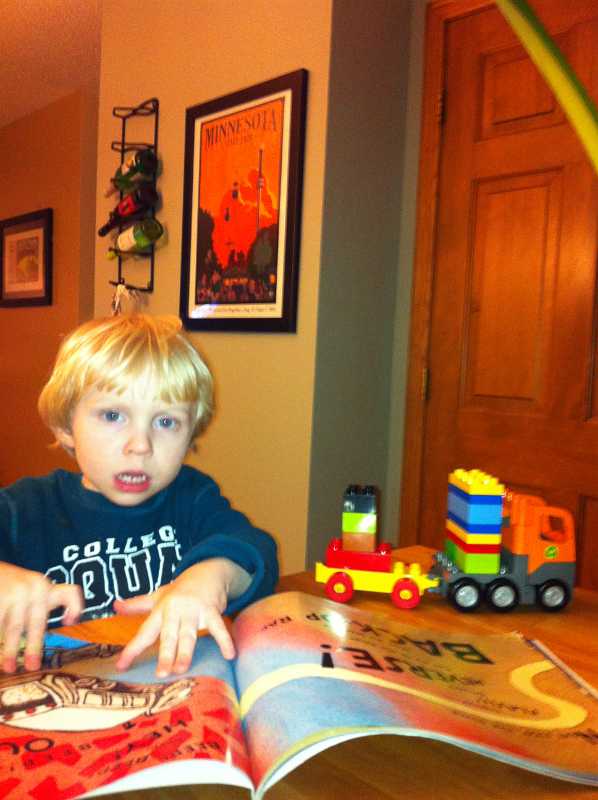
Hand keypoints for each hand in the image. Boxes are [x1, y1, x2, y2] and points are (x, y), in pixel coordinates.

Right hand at [0, 562, 82, 672]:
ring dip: (11, 649)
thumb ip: (49, 602)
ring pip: (15, 627)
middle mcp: (34, 587)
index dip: (75, 607)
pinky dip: (0, 634)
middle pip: (37, 622)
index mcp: (45, 587)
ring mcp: (14, 592)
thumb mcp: (34, 589)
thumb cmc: (16, 585)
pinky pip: (1, 622)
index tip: (69, 622)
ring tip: (9, 667)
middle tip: (33, 667)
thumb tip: (69, 620)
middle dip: (34, 646)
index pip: (70, 594)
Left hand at [113, 559, 248, 676]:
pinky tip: (229, 655)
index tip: (121, 666)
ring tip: (182, 669)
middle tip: (161, 674)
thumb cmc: (180, 589)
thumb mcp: (158, 595)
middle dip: (165, 654)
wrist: (206, 571)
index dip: (132, 649)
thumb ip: (137, 604)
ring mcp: (194, 610)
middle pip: (169, 635)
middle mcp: (175, 610)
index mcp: (161, 610)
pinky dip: (225, 641)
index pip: (144, 632)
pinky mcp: (211, 610)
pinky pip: (219, 627)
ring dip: (186, 652)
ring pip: (189, 633)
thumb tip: (114, 606)